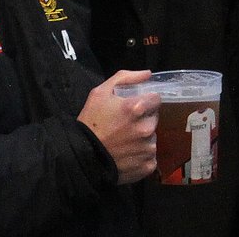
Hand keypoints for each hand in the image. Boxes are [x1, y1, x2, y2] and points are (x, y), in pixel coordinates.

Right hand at [77, 69, 159, 183]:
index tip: (136, 107)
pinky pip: (151, 157)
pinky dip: (142, 155)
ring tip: (126, 141)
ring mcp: (147, 148)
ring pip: (152, 138)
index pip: (156, 99)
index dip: (146, 101)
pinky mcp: (147, 165)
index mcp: (137, 108)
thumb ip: (125, 78)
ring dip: (143, 138)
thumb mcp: (100, 93)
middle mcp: (146, 128)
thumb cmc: (90, 122)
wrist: (81, 156)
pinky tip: (128, 154)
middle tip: (127, 124)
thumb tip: (148, 74)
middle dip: (144, 119)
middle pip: (154, 119)